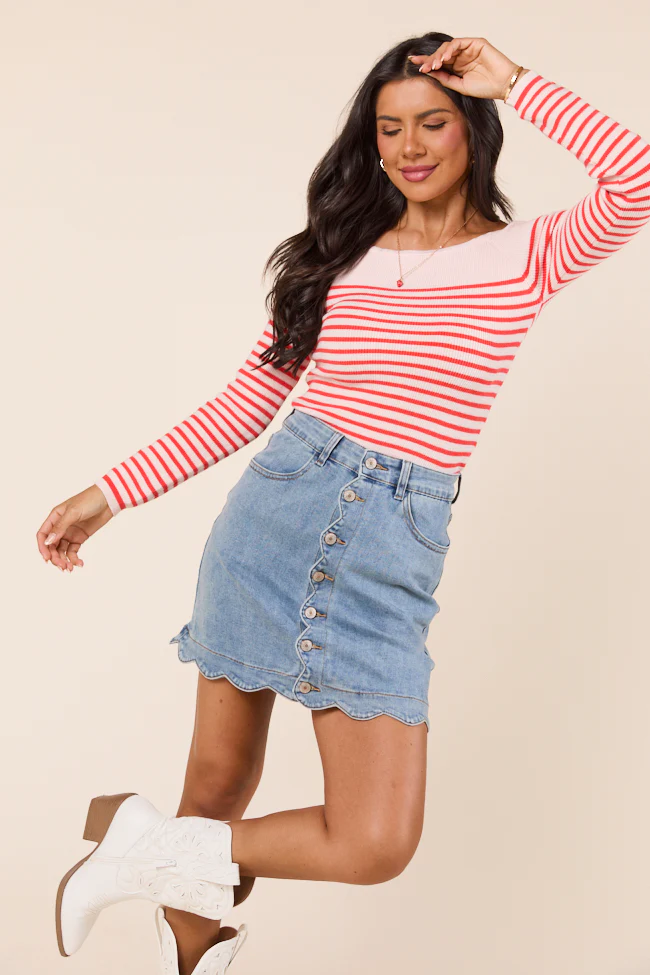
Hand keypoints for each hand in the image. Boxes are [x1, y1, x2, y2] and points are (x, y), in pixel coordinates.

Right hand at [36, 484, 112, 571]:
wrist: (108, 500)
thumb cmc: (89, 500)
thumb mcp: (73, 512)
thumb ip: (60, 527)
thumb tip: (48, 542)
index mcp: (54, 517)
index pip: (42, 534)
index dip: (43, 547)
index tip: (47, 559)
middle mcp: (60, 526)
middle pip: (51, 546)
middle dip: (55, 557)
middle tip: (62, 566)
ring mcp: (70, 533)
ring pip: (61, 550)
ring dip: (64, 560)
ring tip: (70, 568)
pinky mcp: (80, 538)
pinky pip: (73, 551)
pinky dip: (74, 559)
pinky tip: (79, 564)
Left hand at [408, 37, 525, 100]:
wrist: (502, 86)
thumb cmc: (485, 88)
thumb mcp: (459, 86)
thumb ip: (445, 78)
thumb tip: (429, 73)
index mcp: (457, 67)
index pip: (439, 62)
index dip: (426, 63)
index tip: (413, 65)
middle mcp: (461, 56)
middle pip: (441, 54)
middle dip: (429, 60)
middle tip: (422, 68)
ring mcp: (468, 49)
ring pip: (448, 47)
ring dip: (438, 55)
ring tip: (433, 65)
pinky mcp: (476, 43)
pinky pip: (458, 43)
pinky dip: (449, 49)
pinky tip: (444, 58)